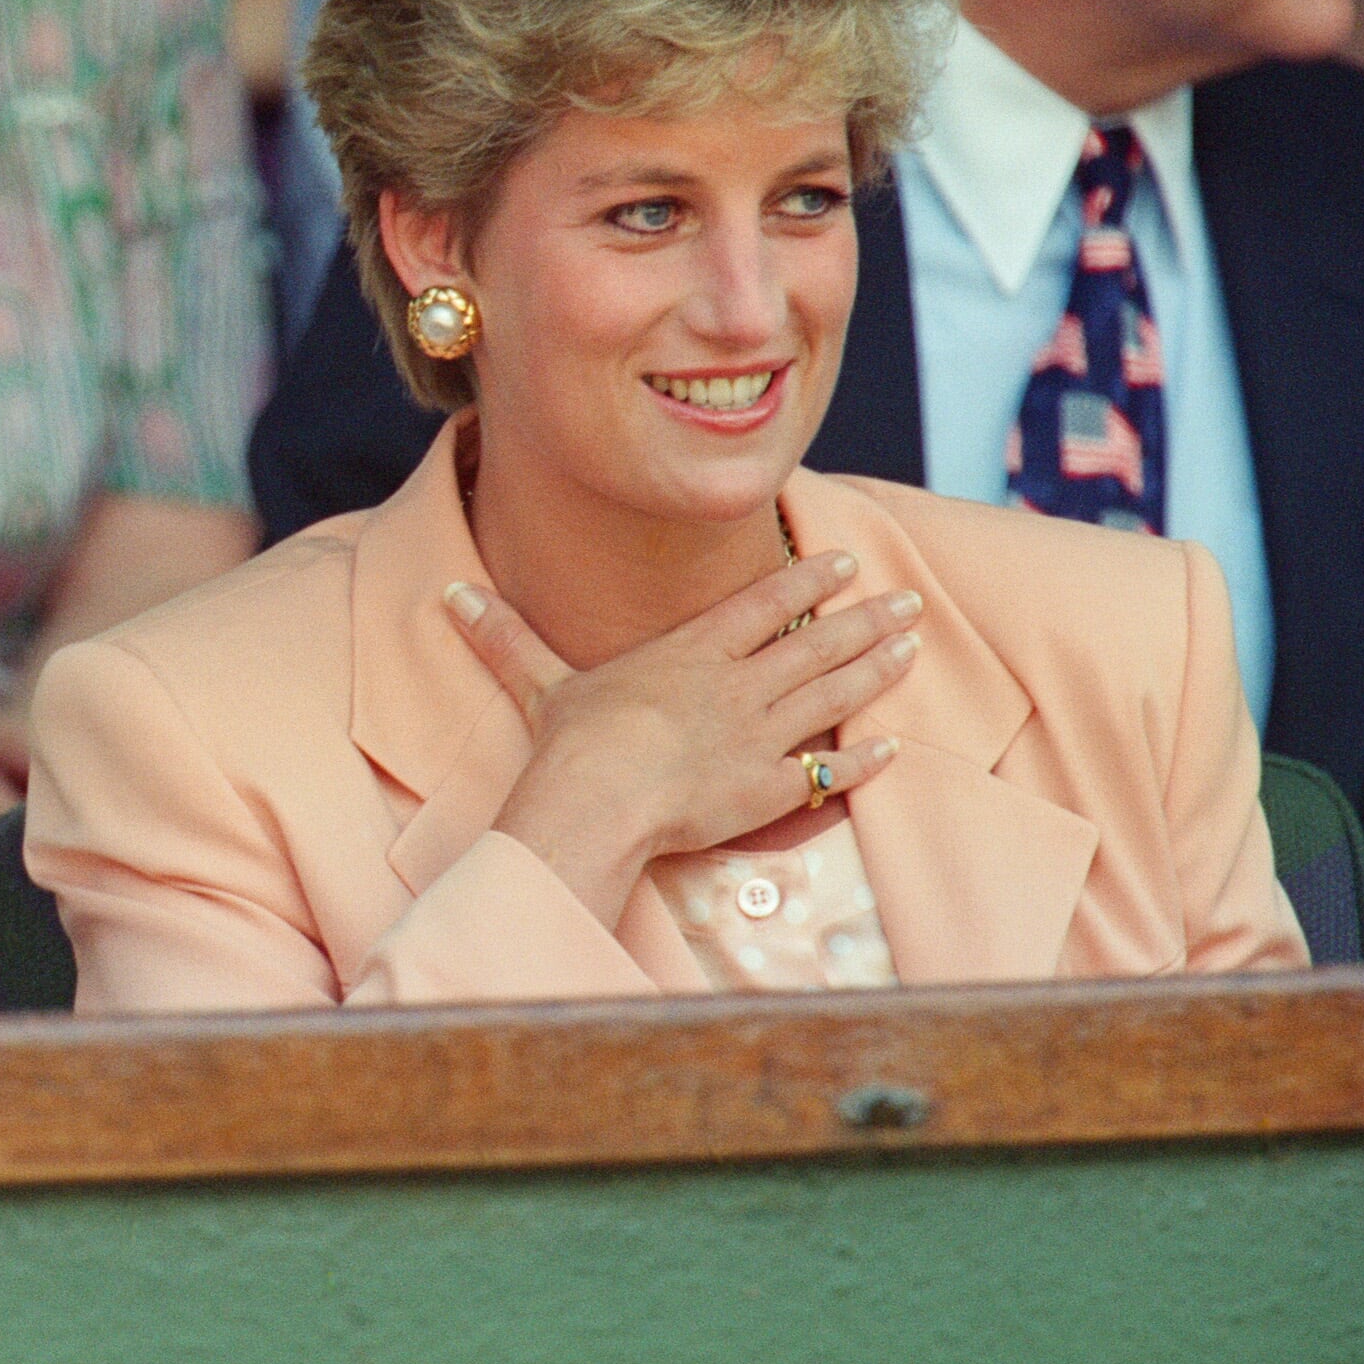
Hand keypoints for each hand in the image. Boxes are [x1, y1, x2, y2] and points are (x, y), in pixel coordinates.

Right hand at [446, 550, 921, 926]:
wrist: (599, 800)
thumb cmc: (572, 743)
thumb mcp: (540, 682)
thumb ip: (505, 637)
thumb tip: (451, 593)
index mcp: (690, 652)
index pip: (762, 605)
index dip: (806, 581)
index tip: (844, 563)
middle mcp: (736, 685)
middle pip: (813, 643)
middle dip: (865, 619)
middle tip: (908, 601)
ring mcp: (759, 736)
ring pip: (833, 695)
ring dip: (876, 669)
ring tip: (912, 646)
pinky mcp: (769, 789)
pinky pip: (829, 771)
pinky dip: (861, 760)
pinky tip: (890, 747)